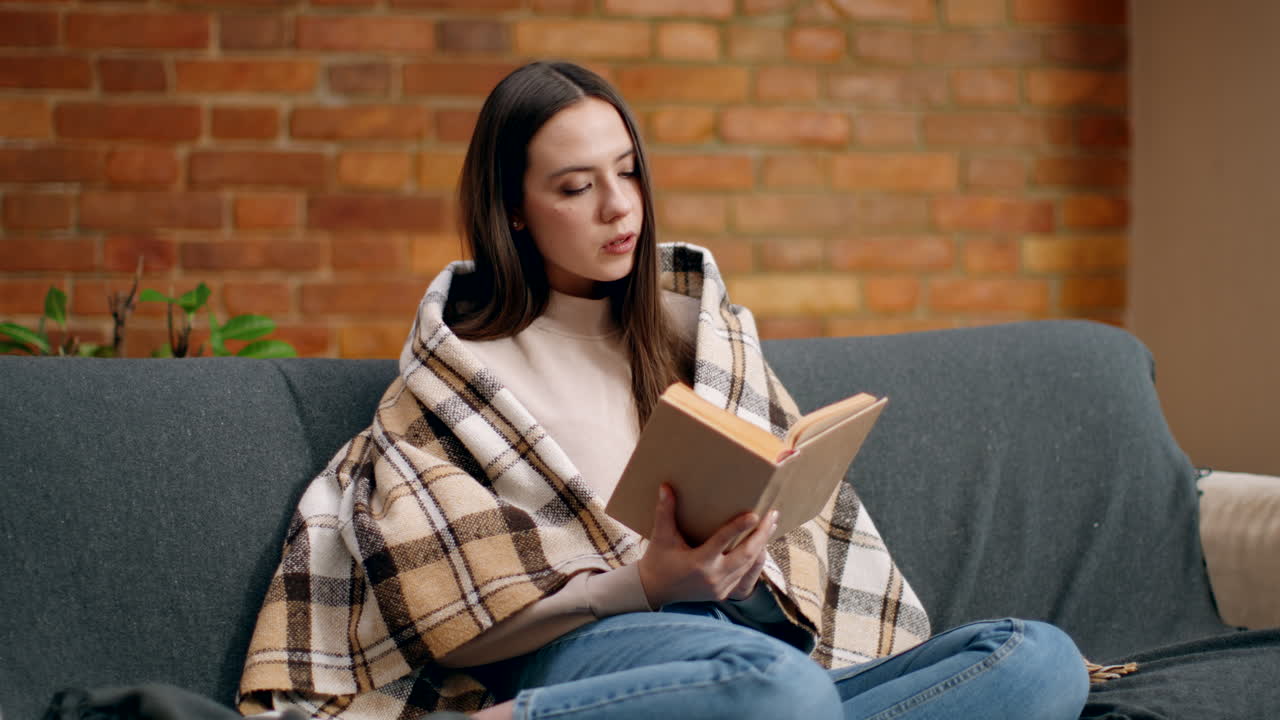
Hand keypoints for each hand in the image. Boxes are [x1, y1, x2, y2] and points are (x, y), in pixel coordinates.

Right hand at [636, 484, 777, 608]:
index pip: (722, 541)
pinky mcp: (723, 593)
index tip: (755, 514)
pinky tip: (761, 544)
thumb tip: (665, 487)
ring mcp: (720, 587)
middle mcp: (713, 577)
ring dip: (761, 545)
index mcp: (698, 562)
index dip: (739, 527)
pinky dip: (754, 559)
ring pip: (749, 565)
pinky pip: (745, 575)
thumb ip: (665, 512)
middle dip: (761, 534)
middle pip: (746, 554)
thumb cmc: (658, 561)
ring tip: (771, 525)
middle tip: (772, 514)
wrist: (655, 591)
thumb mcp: (661, 537)